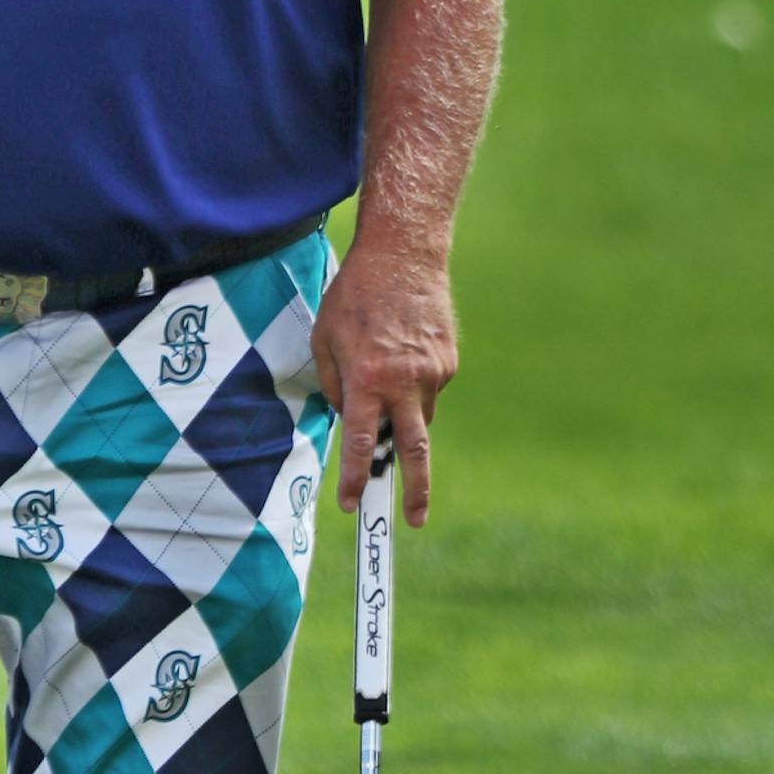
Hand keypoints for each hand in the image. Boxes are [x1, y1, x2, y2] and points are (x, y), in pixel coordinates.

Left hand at [309, 240, 457, 524]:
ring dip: (402, 417)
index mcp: (368, 380)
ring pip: (419, 417)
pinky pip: (428, 390)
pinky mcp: (448, 362)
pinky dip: (412, 386)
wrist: (403, 255)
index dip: (353, 478)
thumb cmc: (354, 296)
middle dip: (416, 490)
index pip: (359, 443)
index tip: (350, 504)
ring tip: (384, 375)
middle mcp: (404, 383)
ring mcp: (433, 374)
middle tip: (415, 518)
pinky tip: (400, 352)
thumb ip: (334, 386)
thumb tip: (347, 420)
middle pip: (414, 451)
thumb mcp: (325, 340)